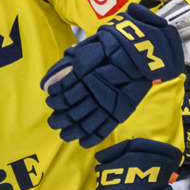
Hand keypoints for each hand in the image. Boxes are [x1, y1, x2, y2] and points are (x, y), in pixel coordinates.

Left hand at [42, 2, 184, 146]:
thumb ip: (69, 65)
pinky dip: (92, 138)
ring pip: (85, 123)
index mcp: (86, 75)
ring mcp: (109, 103)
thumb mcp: (88, 48)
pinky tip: (83, 142)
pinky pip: (103, 129)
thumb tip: (47, 82)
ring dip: (72, 130)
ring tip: (64, 134)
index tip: (50, 101)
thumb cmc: (113, 47)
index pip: (64, 93)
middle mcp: (95, 91)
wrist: (142, 52)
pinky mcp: (120, 111)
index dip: (56, 99)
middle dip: (59, 119)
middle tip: (53, 121)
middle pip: (72, 111)